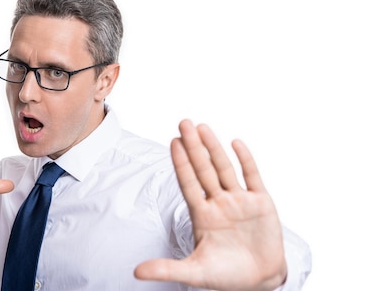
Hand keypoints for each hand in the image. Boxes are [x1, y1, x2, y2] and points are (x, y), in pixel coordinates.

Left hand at [135, 120, 286, 290]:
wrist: (260, 281)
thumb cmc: (226, 275)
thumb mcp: (194, 272)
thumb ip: (166, 269)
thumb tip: (136, 273)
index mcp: (202, 215)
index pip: (188, 183)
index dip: (181, 163)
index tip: (172, 142)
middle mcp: (219, 203)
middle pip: (203, 169)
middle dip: (193, 147)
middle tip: (183, 123)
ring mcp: (239, 201)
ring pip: (224, 168)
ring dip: (214, 148)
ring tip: (202, 127)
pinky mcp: (261, 203)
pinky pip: (252, 177)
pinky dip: (245, 160)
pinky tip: (235, 143)